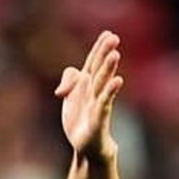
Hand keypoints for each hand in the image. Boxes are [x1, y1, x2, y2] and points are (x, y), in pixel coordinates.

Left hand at [55, 30, 123, 161]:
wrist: (85, 145)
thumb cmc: (80, 118)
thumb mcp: (70, 96)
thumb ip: (68, 82)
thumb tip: (60, 90)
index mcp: (87, 83)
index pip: (93, 62)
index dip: (99, 48)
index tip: (108, 33)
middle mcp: (94, 91)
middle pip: (99, 69)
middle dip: (105, 54)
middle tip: (114, 38)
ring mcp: (97, 103)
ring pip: (102, 83)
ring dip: (108, 69)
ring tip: (115, 55)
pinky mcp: (99, 118)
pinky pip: (105, 102)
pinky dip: (110, 92)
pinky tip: (117, 81)